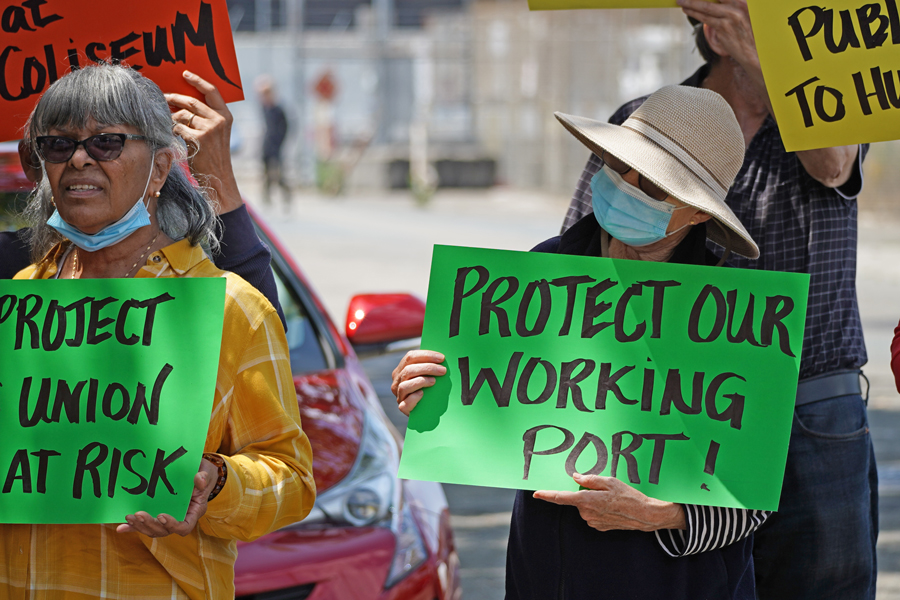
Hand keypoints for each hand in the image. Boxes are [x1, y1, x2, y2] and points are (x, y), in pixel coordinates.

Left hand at [116, 458, 218, 536]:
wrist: (197, 473)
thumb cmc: (203, 474)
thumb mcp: (206, 472)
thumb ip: (204, 477)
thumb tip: (199, 480)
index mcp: (194, 512)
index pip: (184, 527)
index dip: (172, 525)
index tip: (161, 516)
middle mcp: (181, 518)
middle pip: (164, 531)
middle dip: (150, 524)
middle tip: (139, 514)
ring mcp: (168, 518)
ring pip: (154, 530)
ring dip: (140, 526)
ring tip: (129, 516)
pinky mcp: (157, 515)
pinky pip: (145, 524)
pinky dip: (133, 527)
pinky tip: (121, 527)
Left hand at [165, 71, 242, 213]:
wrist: (219, 177)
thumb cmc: (214, 156)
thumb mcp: (217, 133)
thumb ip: (206, 117)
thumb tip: (181, 103)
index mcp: (226, 115)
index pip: (212, 91)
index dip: (197, 80)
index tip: (185, 74)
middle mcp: (220, 120)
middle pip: (191, 101)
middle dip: (174, 98)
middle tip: (163, 97)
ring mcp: (210, 129)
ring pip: (182, 115)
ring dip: (171, 118)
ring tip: (167, 122)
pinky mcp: (199, 138)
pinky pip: (178, 128)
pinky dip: (172, 130)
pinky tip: (171, 134)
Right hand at [391, 350, 446, 415]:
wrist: (428, 409)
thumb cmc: (429, 389)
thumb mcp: (427, 374)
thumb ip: (430, 366)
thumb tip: (443, 357)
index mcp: (402, 369)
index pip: (410, 357)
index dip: (426, 355)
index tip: (442, 358)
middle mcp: (397, 381)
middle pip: (408, 370)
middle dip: (428, 368)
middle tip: (443, 370)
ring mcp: (399, 395)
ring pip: (404, 386)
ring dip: (421, 381)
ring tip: (434, 382)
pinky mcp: (403, 408)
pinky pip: (405, 403)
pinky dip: (414, 398)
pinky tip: (422, 394)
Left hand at [534, 473, 685, 531]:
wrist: (644, 515)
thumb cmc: (628, 496)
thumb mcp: (609, 481)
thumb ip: (589, 479)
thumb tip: (575, 477)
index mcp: (586, 500)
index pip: (561, 497)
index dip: (547, 495)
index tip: (536, 494)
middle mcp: (586, 513)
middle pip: (576, 499)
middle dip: (584, 493)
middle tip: (603, 489)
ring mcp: (592, 521)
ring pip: (585, 507)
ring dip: (593, 501)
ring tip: (611, 499)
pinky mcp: (599, 526)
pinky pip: (592, 514)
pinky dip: (599, 509)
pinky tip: (612, 507)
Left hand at [678, 0, 760, 77]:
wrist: (755, 51)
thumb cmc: (749, 34)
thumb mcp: (744, 15)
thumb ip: (730, 7)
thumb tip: (713, 2)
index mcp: (743, 1)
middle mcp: (737, 7)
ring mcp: (730, 17)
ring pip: (706, 7)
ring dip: (691, 3)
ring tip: (681, 1)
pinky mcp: (723, 28)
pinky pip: (705, 18)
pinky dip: (694, 13)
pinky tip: (687, 10)